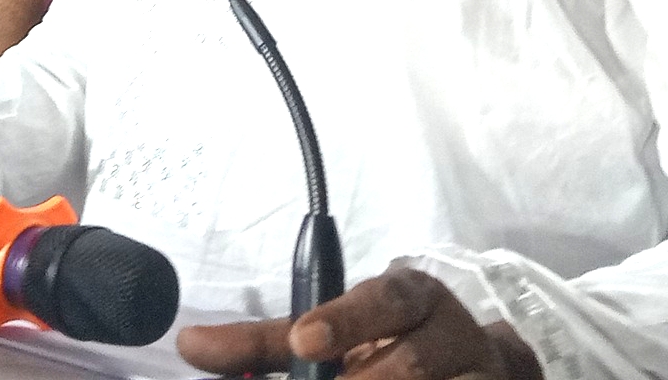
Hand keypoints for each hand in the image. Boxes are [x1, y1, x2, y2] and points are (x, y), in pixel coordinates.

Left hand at [176, 269, 539, 379]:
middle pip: (407, 362)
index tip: (304, 340)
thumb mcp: (328, 335)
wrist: (472, 370)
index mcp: (411, 296)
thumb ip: (265, 344)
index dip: (344, 319)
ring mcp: (477, 373)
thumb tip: (190, 345)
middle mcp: (452, 330)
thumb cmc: (384, 347)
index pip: (385, 298)